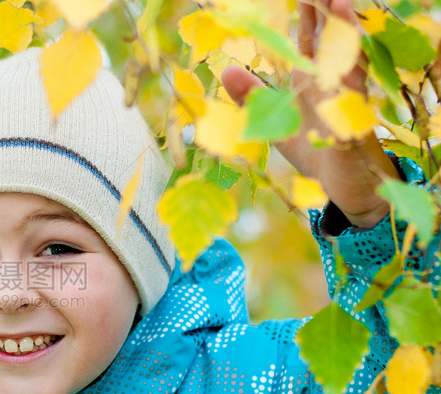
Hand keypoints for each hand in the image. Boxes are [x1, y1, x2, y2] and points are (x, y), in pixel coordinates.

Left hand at [221, 0, 397, 227]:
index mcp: (315, 79)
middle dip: (328, 11)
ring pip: (350, 58)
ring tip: (339, 2)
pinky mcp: (354, 124)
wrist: (342, 189)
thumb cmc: (314, 150)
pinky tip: (344, 57)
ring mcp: (348, 100)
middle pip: (334, 38)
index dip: (308, 13)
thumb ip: (252, 96)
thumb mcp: (275, 122)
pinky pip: (354, 96)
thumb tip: (226, 70)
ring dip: (344, 31)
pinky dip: (349, 75)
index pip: (312, 39)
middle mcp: (335, 82)